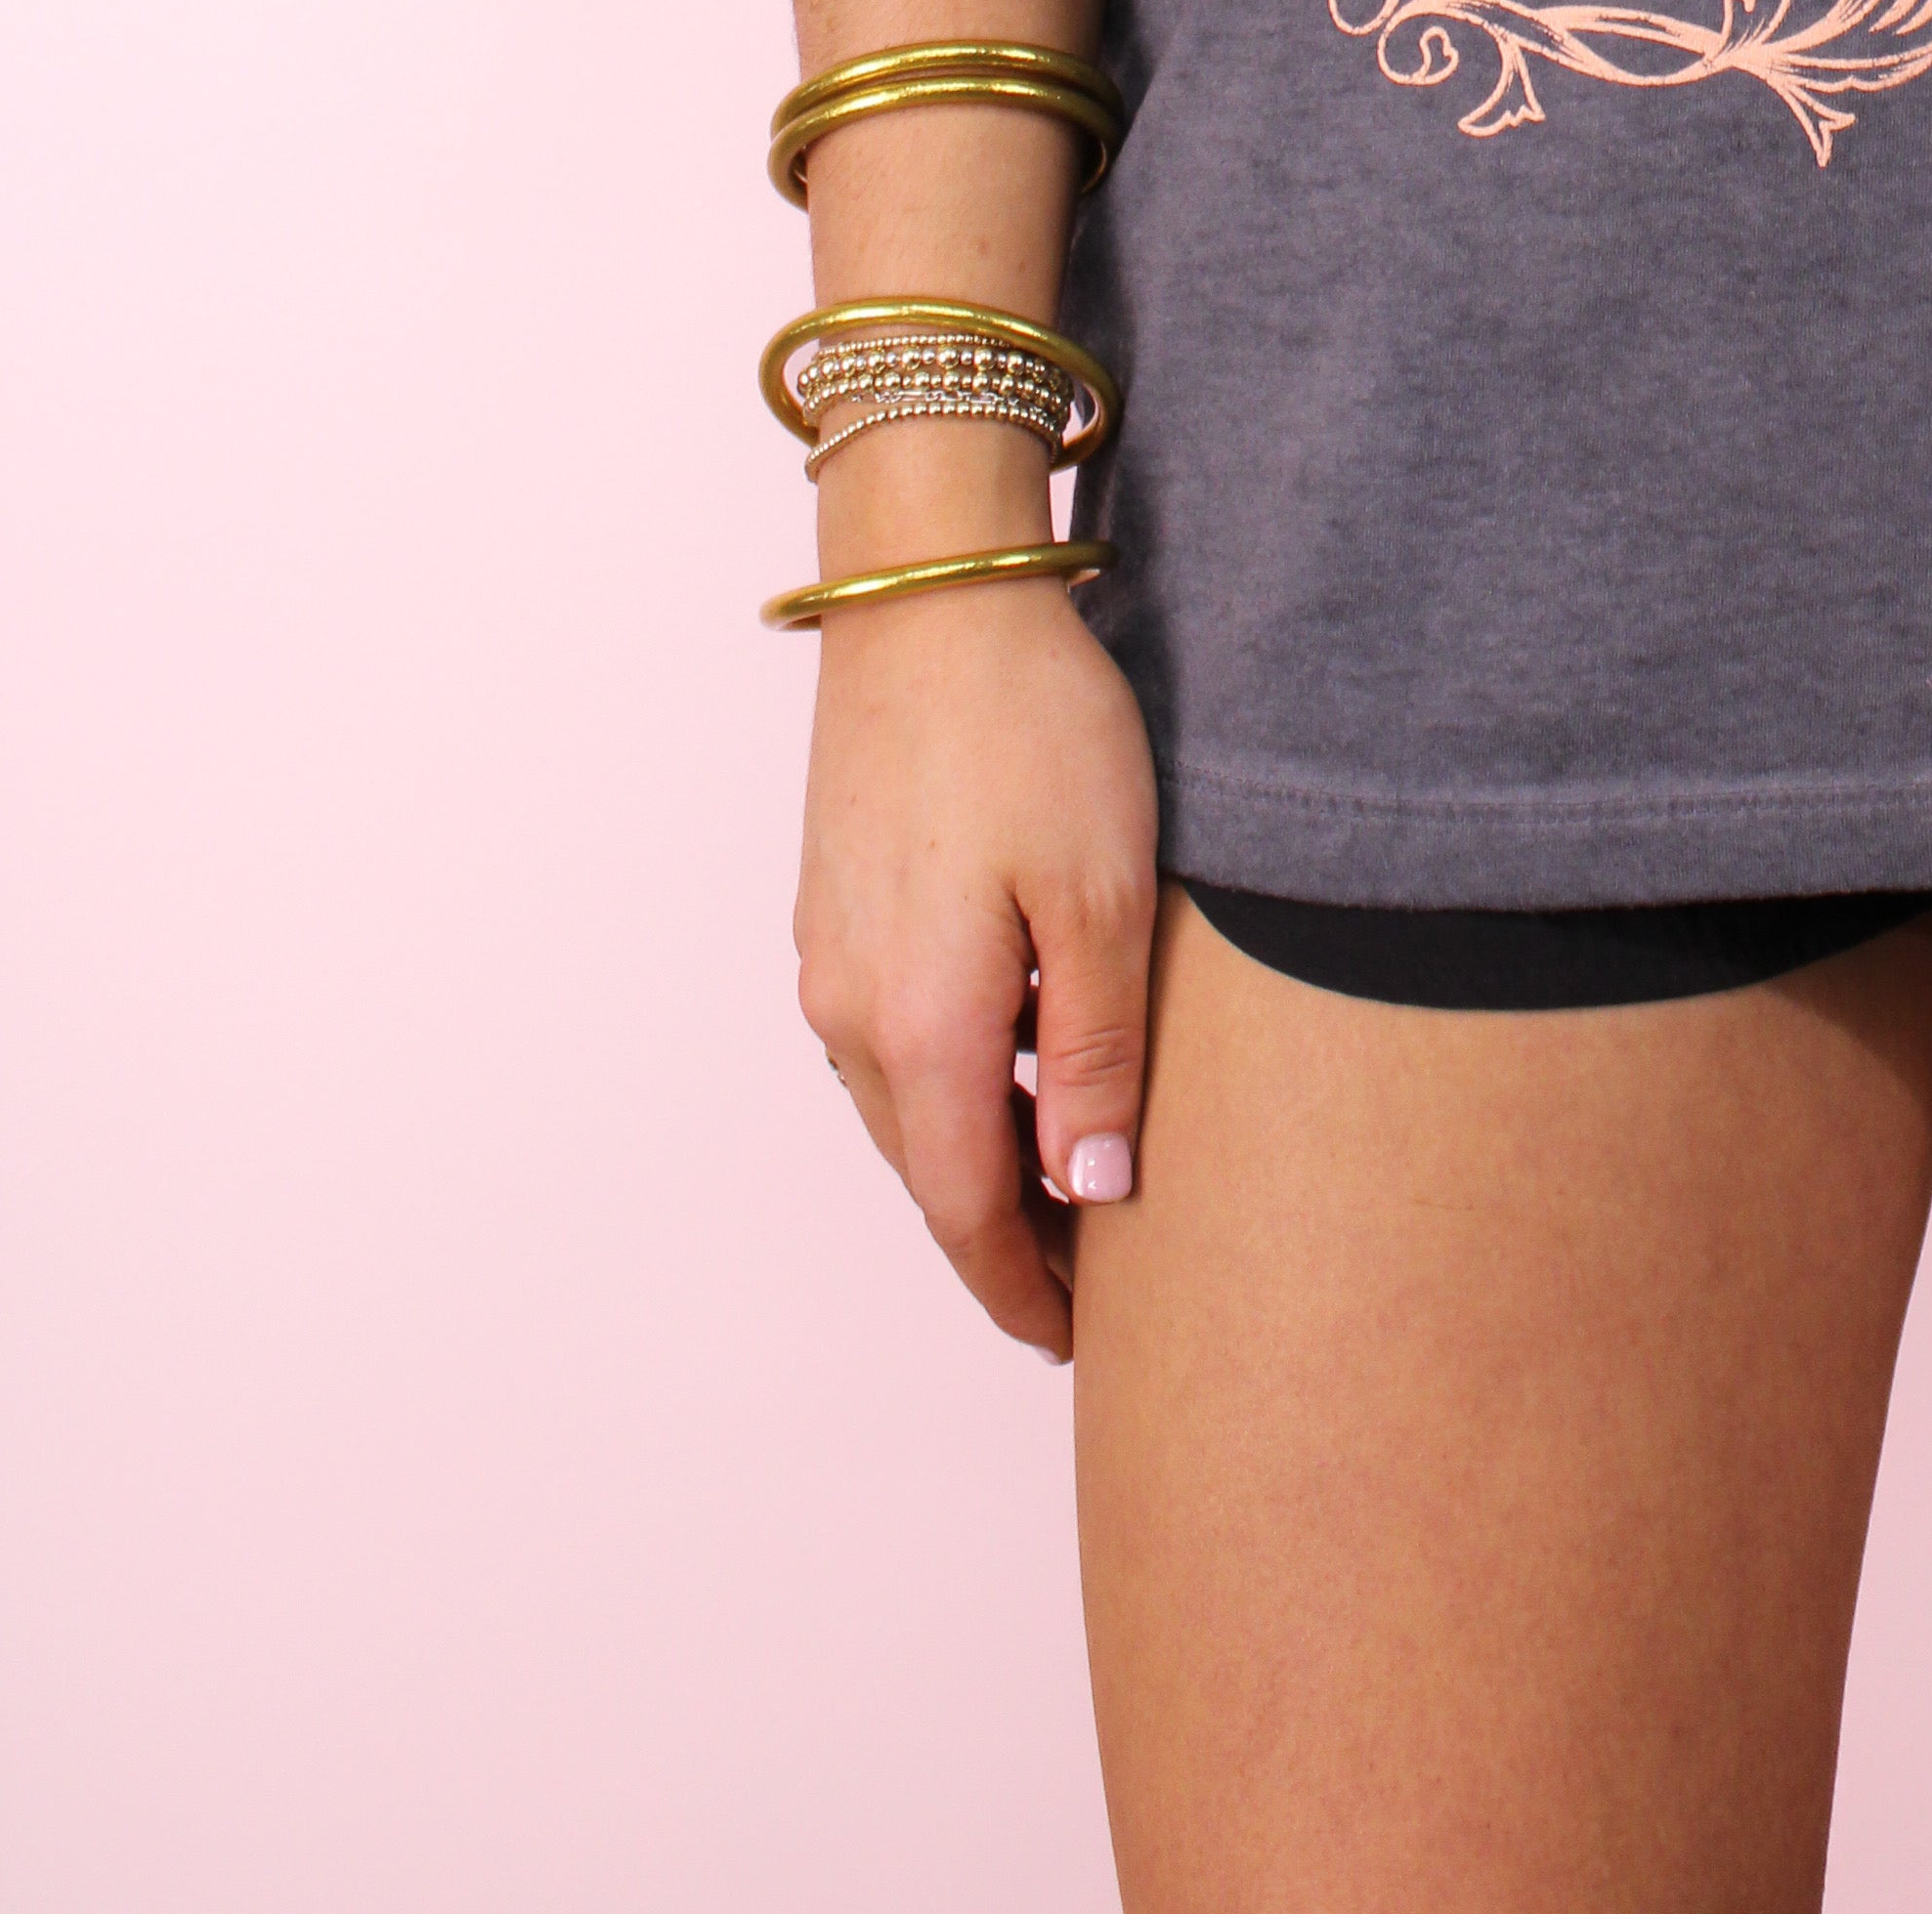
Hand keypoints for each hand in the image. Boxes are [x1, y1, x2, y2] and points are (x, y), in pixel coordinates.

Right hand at [792, 500, 1163, 1358]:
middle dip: (1006, 1233)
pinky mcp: (832, 906)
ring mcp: (829, 957)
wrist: (932, 592)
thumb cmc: (1032, 729)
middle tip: (1099, 1273)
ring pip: (907, 1105)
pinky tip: (1019, 1053)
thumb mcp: (1102, 898)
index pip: (967, 1211)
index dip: (1020, 1287)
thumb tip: (1089, 1193)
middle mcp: (850, 1012)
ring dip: (978, 1153)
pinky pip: (890, 1036)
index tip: (1079, 1341)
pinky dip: (952, 1078)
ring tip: (1072, 1170)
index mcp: (921, 1026)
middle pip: (930, 1169)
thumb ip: (1095, 1056)